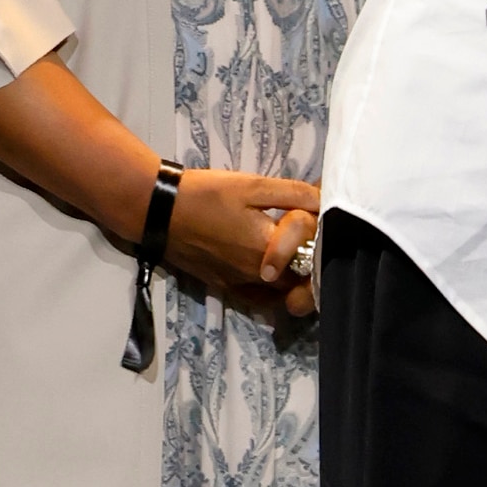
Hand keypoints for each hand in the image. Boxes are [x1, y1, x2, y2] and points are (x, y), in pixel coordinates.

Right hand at [162, 170, 320, 316]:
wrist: (159, 211)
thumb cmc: (209, 195)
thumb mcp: (255, 186)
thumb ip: (295, 195)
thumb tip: (327, 201)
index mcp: (269, 250)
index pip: (315, 256)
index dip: (325, 239)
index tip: (324, 222)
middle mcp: (257, 276)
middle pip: (301, 279)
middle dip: (314, 262)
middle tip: (316, 239)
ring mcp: (239, 285)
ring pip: (282, 293)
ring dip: (297, 279)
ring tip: (301, 254)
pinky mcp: (225, 287)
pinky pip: (259, 300)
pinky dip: (274, 293)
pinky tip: (279, 274)